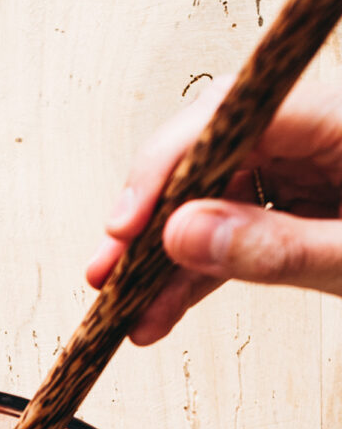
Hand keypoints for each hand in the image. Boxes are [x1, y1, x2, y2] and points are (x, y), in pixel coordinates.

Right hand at [87, 78, 341, 343]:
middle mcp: (321, 129)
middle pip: (210, 156)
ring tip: (133, 310)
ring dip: (168, 258)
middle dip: (152, 220)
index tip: (126, 225)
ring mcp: (313, 164)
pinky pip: (240, 225)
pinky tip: (167, 308)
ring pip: (216, 198)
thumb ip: (273, 249)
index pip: (227, 120)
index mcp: (341, 118)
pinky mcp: (309, 199)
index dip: (164, 170)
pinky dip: (203, 270)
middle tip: (109, 274)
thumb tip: (184, 234)